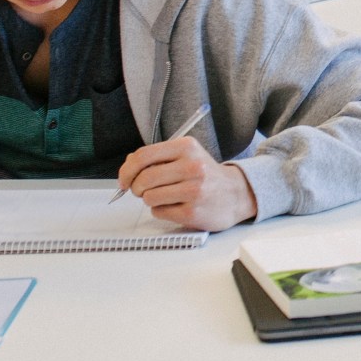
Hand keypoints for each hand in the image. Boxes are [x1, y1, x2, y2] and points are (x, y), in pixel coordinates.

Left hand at [115, 136, 256, 230]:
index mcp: (186, 147)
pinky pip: (159, 212)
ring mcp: (193, 190)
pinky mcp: (192, 212)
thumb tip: (128, 166)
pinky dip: (162, 210)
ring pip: (149, 197)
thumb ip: (159, 158)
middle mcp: (192, 166)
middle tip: (142, 190)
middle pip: (144, 179)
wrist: (236, 194)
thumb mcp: (187, 156)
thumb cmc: (206, 175)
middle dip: (136, 188)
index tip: (123, 179)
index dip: (127, 170)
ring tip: (166, 196)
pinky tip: (176, 206)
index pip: (143, 156)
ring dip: (151, 200)